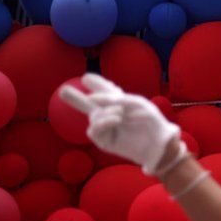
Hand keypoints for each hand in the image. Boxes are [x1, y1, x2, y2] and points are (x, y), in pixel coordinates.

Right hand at [60, 73, 181, 175]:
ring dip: (104, 112)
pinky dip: (104, 121)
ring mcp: (108, 128)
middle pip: (90, 104)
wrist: (158, 143)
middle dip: (76, 98)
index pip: (107, 91)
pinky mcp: (105, 141)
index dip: (98, 84)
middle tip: (63, 90)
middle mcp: (112, 115)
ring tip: (120, 113)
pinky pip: (94, 130)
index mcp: (121, 103)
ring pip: (93, 116)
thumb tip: (92, 98)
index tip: (87, 77)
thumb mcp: (135, 103)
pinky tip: (116, 119)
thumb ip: (113, 98)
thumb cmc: (151, 121)